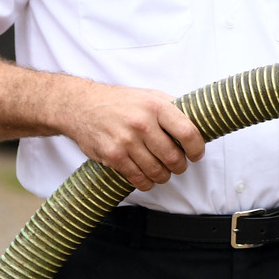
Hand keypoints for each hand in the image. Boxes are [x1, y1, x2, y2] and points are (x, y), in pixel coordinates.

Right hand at [60, 81, 205, 189]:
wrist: (81, 106)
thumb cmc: (119, 102)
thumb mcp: (149, 95)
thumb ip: (172, 107)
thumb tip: (197, 121)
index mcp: (156, 106)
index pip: (187, 132)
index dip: (197, 148)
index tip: (196, 154)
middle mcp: (142, 123)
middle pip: (173, 156)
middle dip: (180, 166)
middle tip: (179, 166)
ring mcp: (126, 141)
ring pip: (156, 170)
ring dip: (164, 176)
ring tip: (164, 173)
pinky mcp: (112, 156)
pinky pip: (137, 177)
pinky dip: (146, 183)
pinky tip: (148, 179)